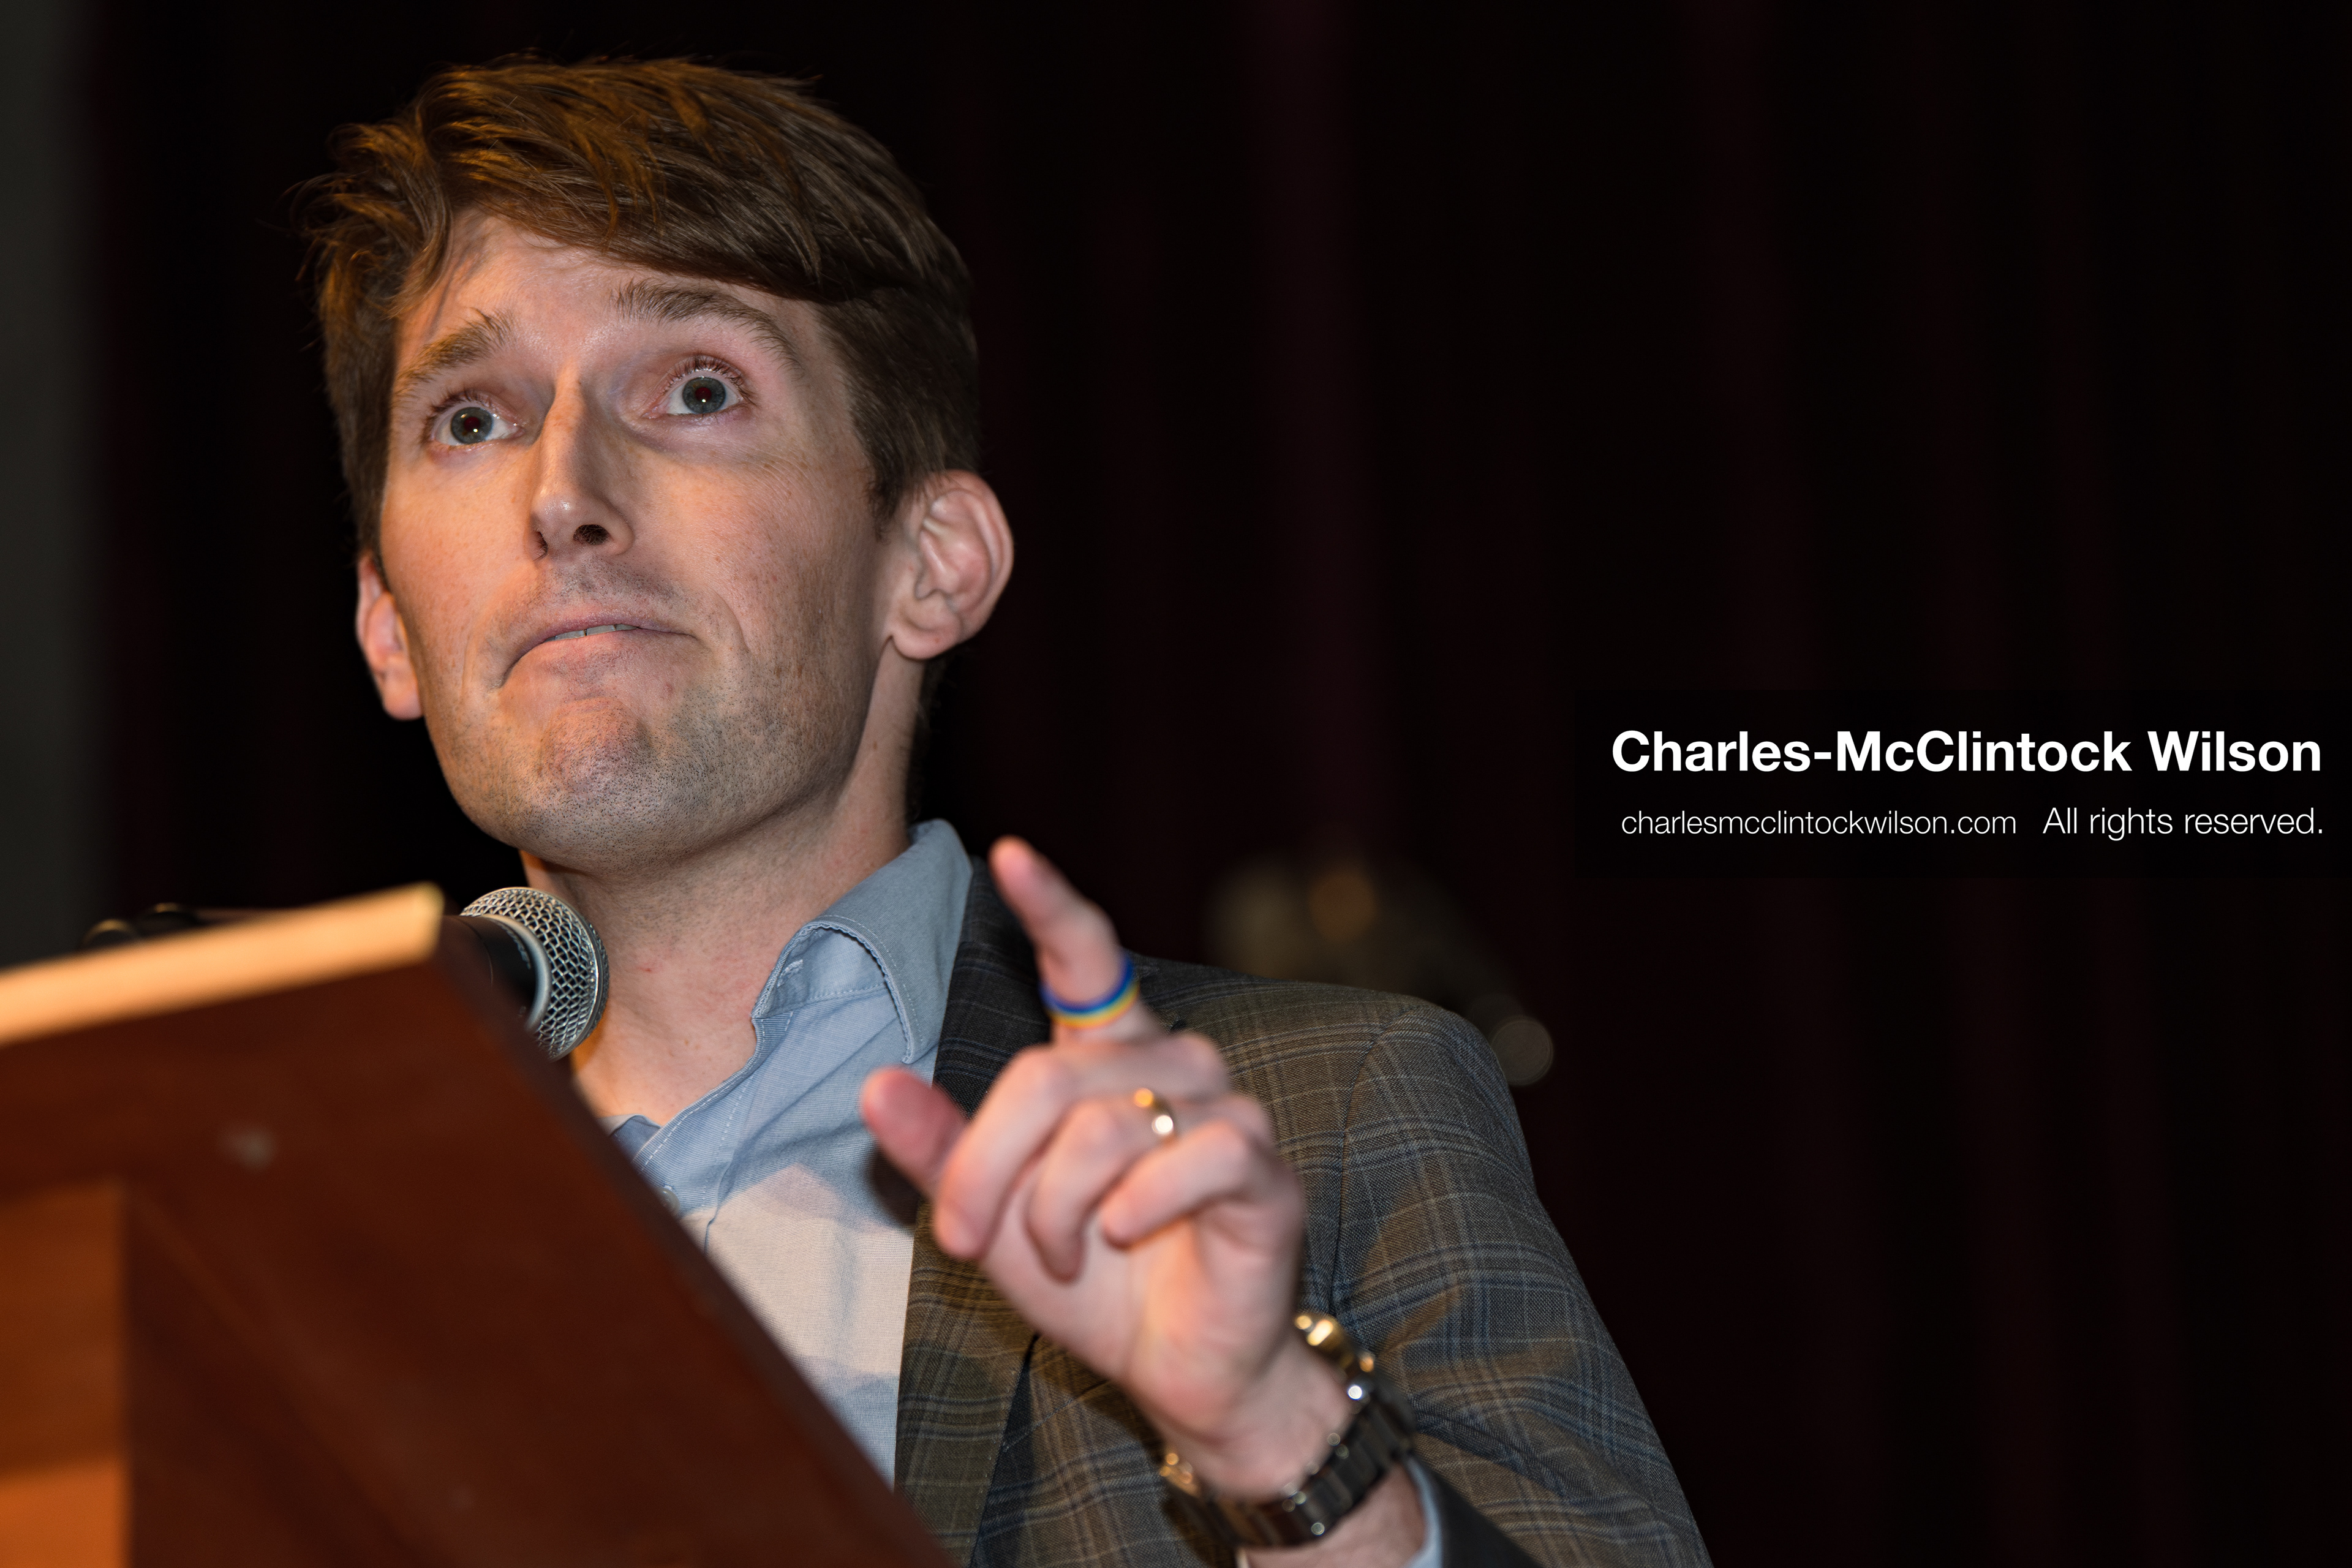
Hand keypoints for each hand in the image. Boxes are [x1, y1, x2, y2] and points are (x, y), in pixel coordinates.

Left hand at [860, 837, 1348, 1495]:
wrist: (1176, 1371)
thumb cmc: (1092, 1282)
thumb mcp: (994, 1218)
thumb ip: (941, 1153)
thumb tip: (874, 1084)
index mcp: (1106, 1059)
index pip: (1084, 959)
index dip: (1052, 905)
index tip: (1010, 853)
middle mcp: (1169, 1063)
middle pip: (1047, 1077)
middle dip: (990, 1170)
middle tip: (970, 1239)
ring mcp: (1226, 1110)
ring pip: (1107, 1124)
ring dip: (1056, 1209)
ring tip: (1062, 1255)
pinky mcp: (1264, 1169)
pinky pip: (1194, 1155)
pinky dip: (1142, 1207)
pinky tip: (1127, 1237)